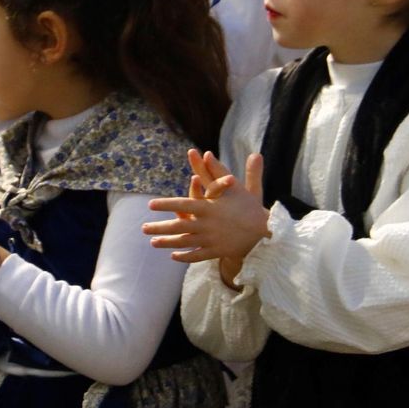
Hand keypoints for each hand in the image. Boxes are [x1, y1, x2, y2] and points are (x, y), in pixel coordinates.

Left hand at [144, 150, 270, 284]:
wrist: (264, 233)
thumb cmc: (250, 207)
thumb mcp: (238, 187)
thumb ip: (221, 170)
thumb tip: (211, 151)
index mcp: (210, 208)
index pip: (184, 204)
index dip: (166, 204)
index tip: (151, 205)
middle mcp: (207, 225)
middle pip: (179, 226)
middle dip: (160, 227)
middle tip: (143, 228)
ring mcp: (211, 240)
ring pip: (184, 242)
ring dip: (167, 243)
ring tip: (152, 242)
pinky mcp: (216, 252)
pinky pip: (196, 255)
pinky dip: (184, 256)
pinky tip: (173, 256)